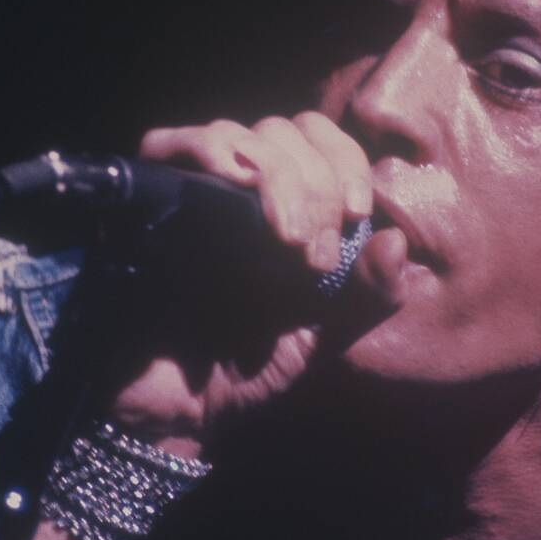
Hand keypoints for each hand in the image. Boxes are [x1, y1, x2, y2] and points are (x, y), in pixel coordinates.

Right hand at [100, 111, 392, 456]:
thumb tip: (397, 238)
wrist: (179, 409)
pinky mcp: (143, 197)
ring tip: (288, 242)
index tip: (356, 214)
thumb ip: (369, 294)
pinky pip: (169, 144)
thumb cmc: (250, 370)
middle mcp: (240, 187)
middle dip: (315, 185)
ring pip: (238, 132)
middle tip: (314, 255)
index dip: (345, 163)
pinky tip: (237, 183)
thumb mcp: (325, 335)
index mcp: (287, 205)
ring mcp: (190, 188)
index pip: (321, 139)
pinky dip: (211, 151)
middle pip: (285, 130)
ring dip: (279, 178)